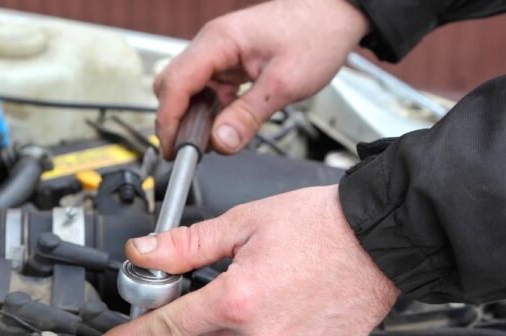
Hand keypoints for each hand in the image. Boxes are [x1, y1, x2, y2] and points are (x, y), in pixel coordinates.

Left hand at [93, 186, 398, 335]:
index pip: (168, 328)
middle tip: (231, 296)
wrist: (380, 235)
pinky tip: (300, 308)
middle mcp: (263, 332)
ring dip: (249, 334)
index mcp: (237, 297)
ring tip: (276, 294)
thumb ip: (188, 244)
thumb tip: (146, 253)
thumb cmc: (319, 223)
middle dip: (208, 328)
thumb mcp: (244, 223)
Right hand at [154, 0, 368, 158]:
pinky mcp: (231, 62)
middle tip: (188, 152)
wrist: (336, 14)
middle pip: (173, 86)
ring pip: (190, 89)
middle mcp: (213, 44)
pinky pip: (209, 89)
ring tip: (208, 143)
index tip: (173, 150)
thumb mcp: (284, 84)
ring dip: (194, 116)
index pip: (176, 84)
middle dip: (176, 120)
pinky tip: (223, 126)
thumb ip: (248, 116)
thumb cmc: (316, 34)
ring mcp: (221, 53)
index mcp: (219, 41)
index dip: (169, 120)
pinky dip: (211, 110)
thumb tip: (219, 143)